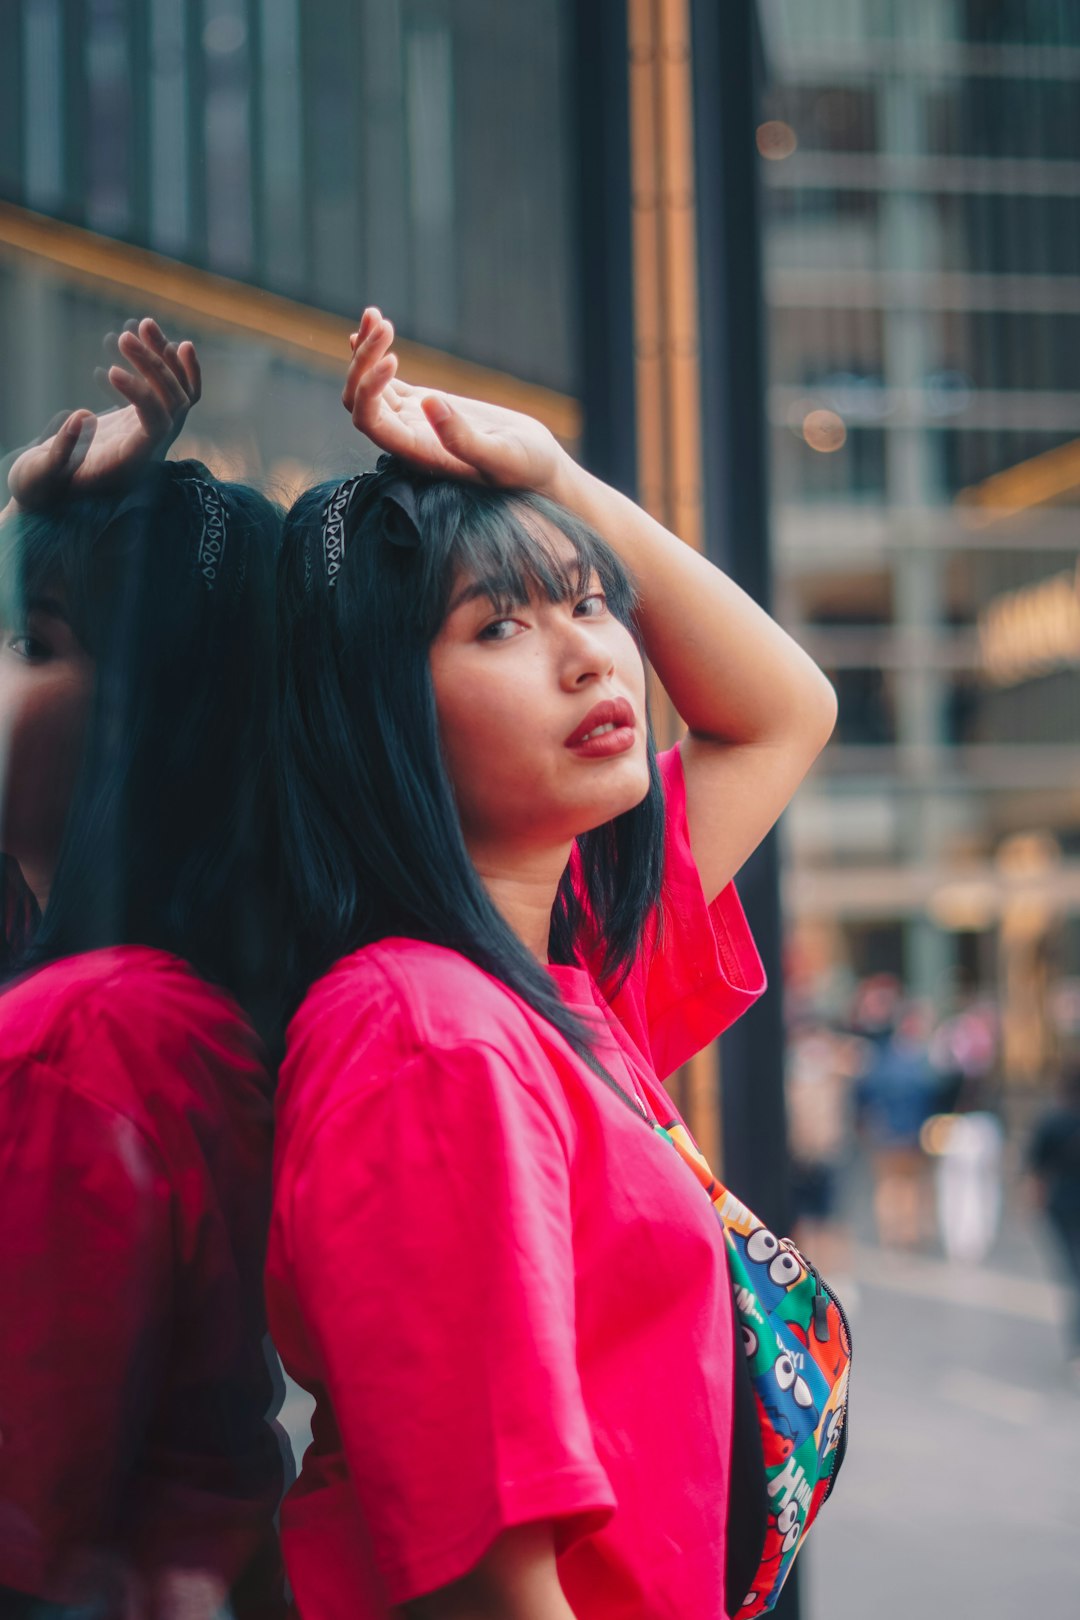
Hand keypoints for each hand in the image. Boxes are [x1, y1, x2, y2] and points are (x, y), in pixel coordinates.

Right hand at [6, 318, 200, 510]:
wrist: (51, 494)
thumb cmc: (42, 488)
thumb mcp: (41, 476)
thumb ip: (60, 453)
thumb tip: (82, 416)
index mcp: (131, 465)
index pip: (157, 425)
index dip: (144, 396)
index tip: (114, 370)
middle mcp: (151, 451)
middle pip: (174, 405)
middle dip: (156, 367)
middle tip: (125, 336)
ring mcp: (151, 435)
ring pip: (179, 394)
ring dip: (166, 358)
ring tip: (146, 324)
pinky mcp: (143, 420)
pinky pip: (173, 393)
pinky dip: (174, 367)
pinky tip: (166, 339)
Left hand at [342, 308, 569, 496]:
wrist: (539, 467)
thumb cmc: (526, 470)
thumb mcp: (503, 457)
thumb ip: (465, 440)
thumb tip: (429, 403)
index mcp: (417, 454)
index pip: (369, 421)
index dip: (368, 388)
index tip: (393, 359)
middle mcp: (406, 439)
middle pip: (359, 400)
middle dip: (363, 361)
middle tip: (384, 324)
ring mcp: (412, 420)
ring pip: (369, 386)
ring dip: (366, 350)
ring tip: (375, 314)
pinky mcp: (425, 404)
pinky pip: (386, 381)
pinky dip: (374, 354)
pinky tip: (370, 328)